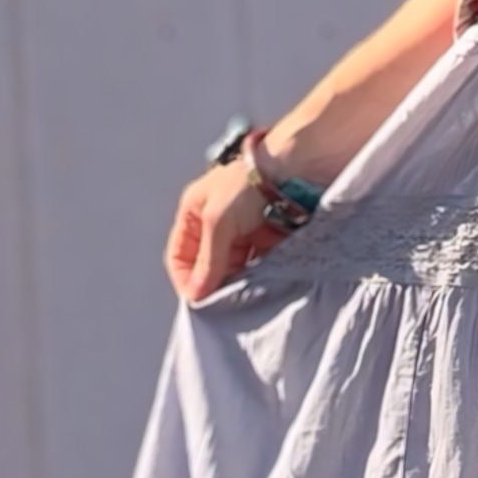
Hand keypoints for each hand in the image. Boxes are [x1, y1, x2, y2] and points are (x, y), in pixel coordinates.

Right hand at [165, 154, 292, 304]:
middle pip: (210, 265)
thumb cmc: (249, 186)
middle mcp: (218, 222)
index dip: (186, 279)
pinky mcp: (271, 236)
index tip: (198, 303)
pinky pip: (260, 264)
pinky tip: (265, 288)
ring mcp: (245, 230)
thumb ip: (208, 260)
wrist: (297, 169)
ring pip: (236, 267)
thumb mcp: (218, 222)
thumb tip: (195, 295)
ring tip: (246, 299)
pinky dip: (261, 277)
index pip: (180, 255)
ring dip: (239, 283)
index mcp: (195, 212)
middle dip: (215, 285)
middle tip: (225, 307)